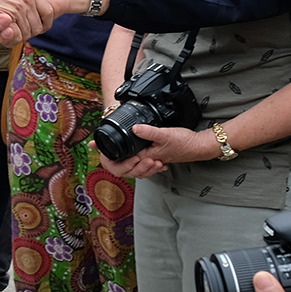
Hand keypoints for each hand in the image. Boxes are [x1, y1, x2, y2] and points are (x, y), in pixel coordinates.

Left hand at [91, 123, 211, 178]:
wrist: (198, 146)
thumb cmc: (183, 142)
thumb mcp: (164, 134)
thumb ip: (149, 131)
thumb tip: (134, 128)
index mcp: (146, 156)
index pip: (123, 158)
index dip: (107, 153)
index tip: (93, 145)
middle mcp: (147, 160)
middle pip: (124, 163)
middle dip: (110, 157)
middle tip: (96, 146)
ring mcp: (151, 159)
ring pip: (132, 162)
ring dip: (121, 157)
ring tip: (111, 150)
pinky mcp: (156, 156)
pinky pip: (141, 160)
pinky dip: (133, 157)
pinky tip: (132, 151)